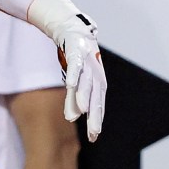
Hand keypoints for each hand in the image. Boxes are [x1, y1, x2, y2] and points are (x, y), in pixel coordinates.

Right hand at [54, 14, 106, 141]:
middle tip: (93, 132)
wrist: (74, 31)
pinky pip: (75, 65)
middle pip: (95, 98)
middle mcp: (95, 75)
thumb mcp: (77, 81)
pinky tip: (70, 86)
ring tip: (80, 112)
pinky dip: (74, 74)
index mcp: (98, 84)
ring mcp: (87, 64)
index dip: (96, 121)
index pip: (98, 106)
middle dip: (95, 115)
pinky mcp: (76, 52)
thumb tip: (72, 119)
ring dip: (83, 96)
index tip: (93, 138)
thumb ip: (74, 98)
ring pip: (86, 83)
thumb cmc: (77, 60)